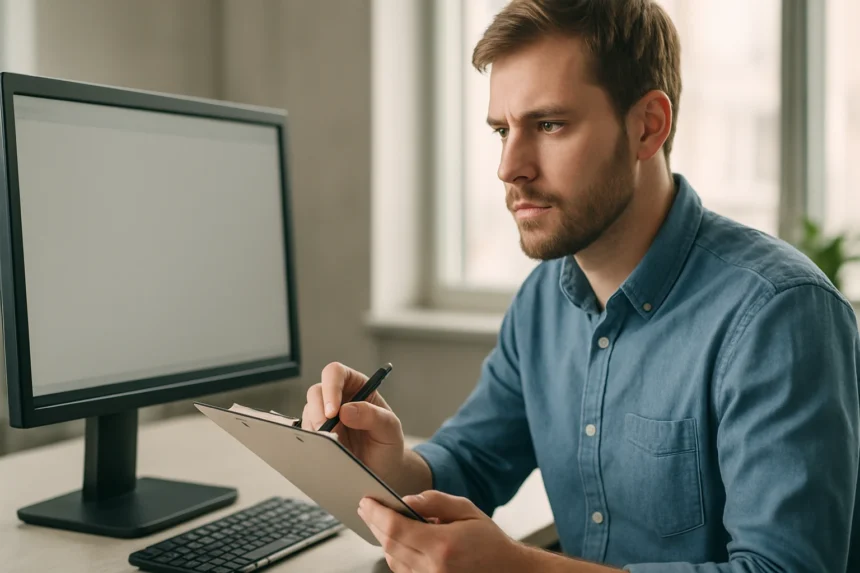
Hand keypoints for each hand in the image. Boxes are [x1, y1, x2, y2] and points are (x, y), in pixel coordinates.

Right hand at [302, 362, 405, 484]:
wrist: (382, 471)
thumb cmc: (388, 444)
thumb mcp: (390, 429)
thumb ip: (373, 416)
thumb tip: (345, 410)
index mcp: (357, 386)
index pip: (336, 373)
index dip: (330, 387)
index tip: (333, 411)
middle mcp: (339, 397)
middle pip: (316, 391)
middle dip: (318, 411)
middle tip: (328, 431)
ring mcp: (326, 415)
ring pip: (308, 411)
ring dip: (316, 427)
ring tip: (334, 443)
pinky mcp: (318, 433)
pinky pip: (306, 431)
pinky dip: (312, 439)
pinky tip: (326, 449)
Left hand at [357, 490, 527, 572]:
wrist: (507, 571)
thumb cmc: (489, 541)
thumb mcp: (466, 510)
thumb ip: (434, 502)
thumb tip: (406, 500)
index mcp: (443, 546)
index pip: (396, 528)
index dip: (377, 514)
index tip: (366, 501)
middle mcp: (434, 569)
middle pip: (389, 545)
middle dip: (374, 523)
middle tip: (366, 507)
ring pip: (392, 560)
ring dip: (383, 539)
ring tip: (380, 520)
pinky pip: (403, 572)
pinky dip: (395, 554)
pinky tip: (397, 540)